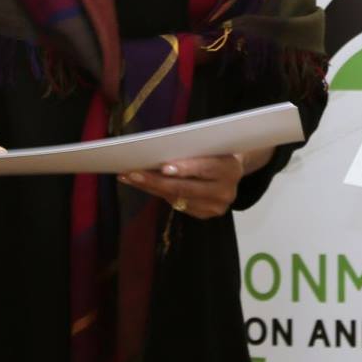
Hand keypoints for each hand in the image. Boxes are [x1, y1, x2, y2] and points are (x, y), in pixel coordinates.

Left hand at [120, 153, 249, 219]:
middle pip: (185, 187)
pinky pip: (177, 205)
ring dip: (151, 188)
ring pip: (177, 198)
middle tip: (132, 173)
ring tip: (130, 178)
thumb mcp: (210, 146)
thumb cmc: (216, 151)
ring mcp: (216, 207)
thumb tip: (159, 156)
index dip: (184, 168)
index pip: (205, 168)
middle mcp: (226, 192)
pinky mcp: (207, 215)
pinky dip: (159, 194)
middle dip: (156, 180)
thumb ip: (193, 151)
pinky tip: (144, 185)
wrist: (232, 171)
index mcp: (230, 169)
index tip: (163, 168)